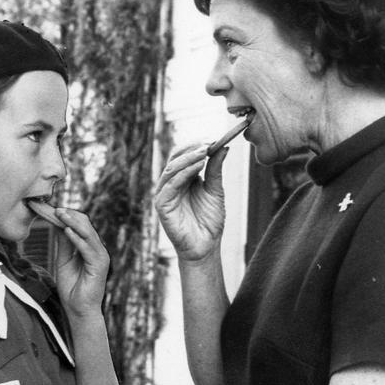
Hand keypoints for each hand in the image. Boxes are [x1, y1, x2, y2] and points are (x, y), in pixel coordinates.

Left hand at [52, 208, 109, 315]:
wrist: (78, 311)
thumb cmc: (72, 289)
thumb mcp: (64, 261)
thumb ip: (64, 244)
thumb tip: (59, 225)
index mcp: (90, 248)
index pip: (81, 226)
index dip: (67, 216)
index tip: (51, 209)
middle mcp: (97, 250)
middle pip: (86, 225)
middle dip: (70, 216)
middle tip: (54, 208)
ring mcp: (100, 257)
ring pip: (88, 233)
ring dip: (73, 222)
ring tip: (59, 214)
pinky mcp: (99, 266)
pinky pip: (88, 248)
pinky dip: (77, 239)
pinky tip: (67, 231)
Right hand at [154, 143, 229, 261]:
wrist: (206, 246)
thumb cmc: (209, 222)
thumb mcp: (216, 190)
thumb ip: (215, 170)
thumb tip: (223, 147)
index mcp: (182, 179)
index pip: (183, 155)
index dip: (195, 145)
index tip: (212, 138)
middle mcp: (171, 184)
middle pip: (175, 158)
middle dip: (191, 149)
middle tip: (208, 142)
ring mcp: (165, 194)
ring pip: (171, 169)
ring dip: (188, 158)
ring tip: (204, 151)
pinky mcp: (161, 205)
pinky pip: (170, 185)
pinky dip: (183, 173)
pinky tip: (197, 166)